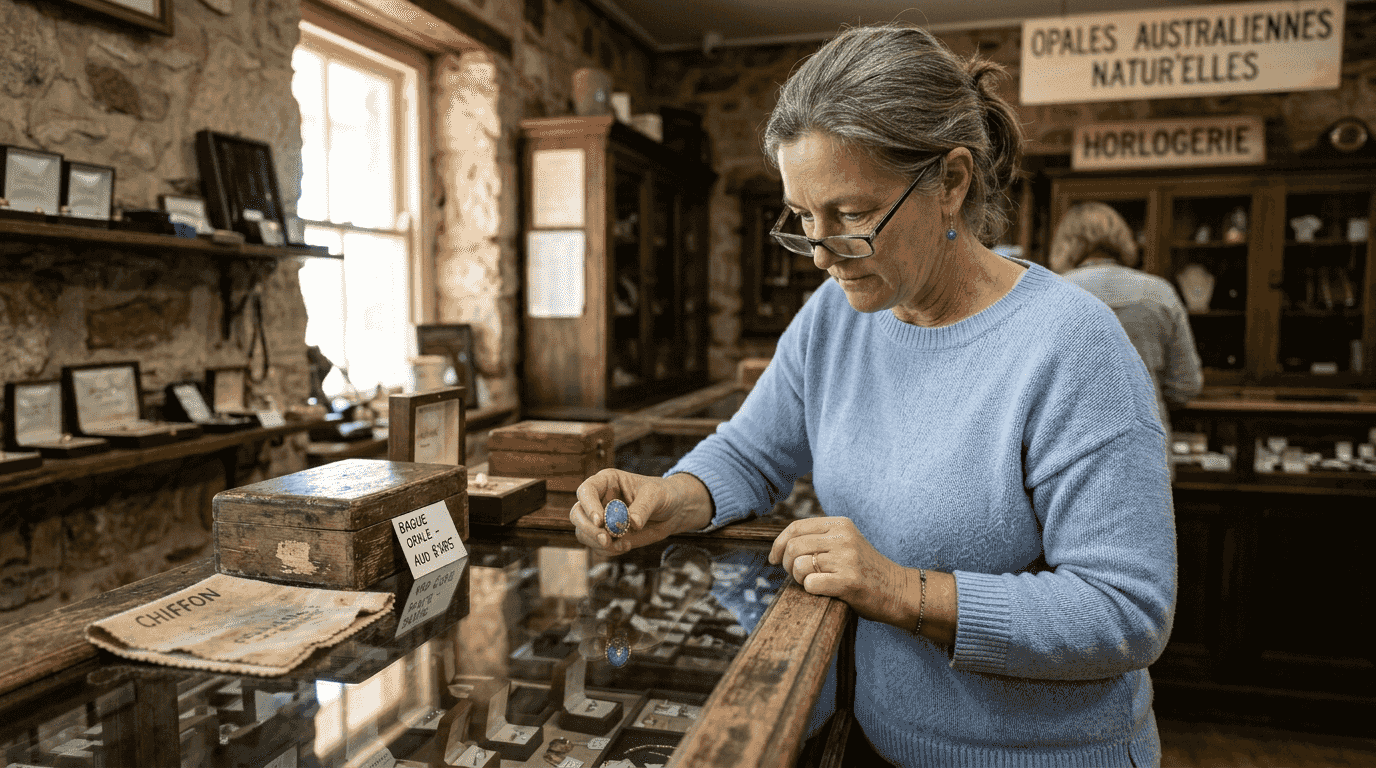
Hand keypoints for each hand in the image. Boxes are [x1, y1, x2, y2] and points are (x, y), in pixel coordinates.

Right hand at [569, 470, 712, 555]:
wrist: (672, 511)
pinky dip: (609, 551)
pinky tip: (626, 546)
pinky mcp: (607, 536)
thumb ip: (643, 507)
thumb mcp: (656, 495)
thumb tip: (632, 523)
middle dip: (589, 529)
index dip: (589, 506)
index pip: (586, 490)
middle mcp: (598, 499)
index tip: (600, 521)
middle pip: (577, 514)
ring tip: (622, 544)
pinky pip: (597, 546)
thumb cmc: (663, 495)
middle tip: (606, 540)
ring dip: (598, 543)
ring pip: (583, 533)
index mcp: (606, 482)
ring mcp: (600, 519)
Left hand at [768, 517, 914, 626]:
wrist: (898, 591)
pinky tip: (824, 591)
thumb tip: (780, 545)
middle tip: (795, 576)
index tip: (773, 558)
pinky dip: (811, 590)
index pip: (796, 527)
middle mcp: (843, 537)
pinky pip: (810, 584)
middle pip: (793, 546)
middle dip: (785, 564)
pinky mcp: (849, 581)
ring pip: (799, 566)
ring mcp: (847, 559)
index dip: (778, 544)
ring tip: (813, 583)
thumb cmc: (864, 570)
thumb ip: (819, 538)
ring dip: (798, 579)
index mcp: (841, 524)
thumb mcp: (846, 543)